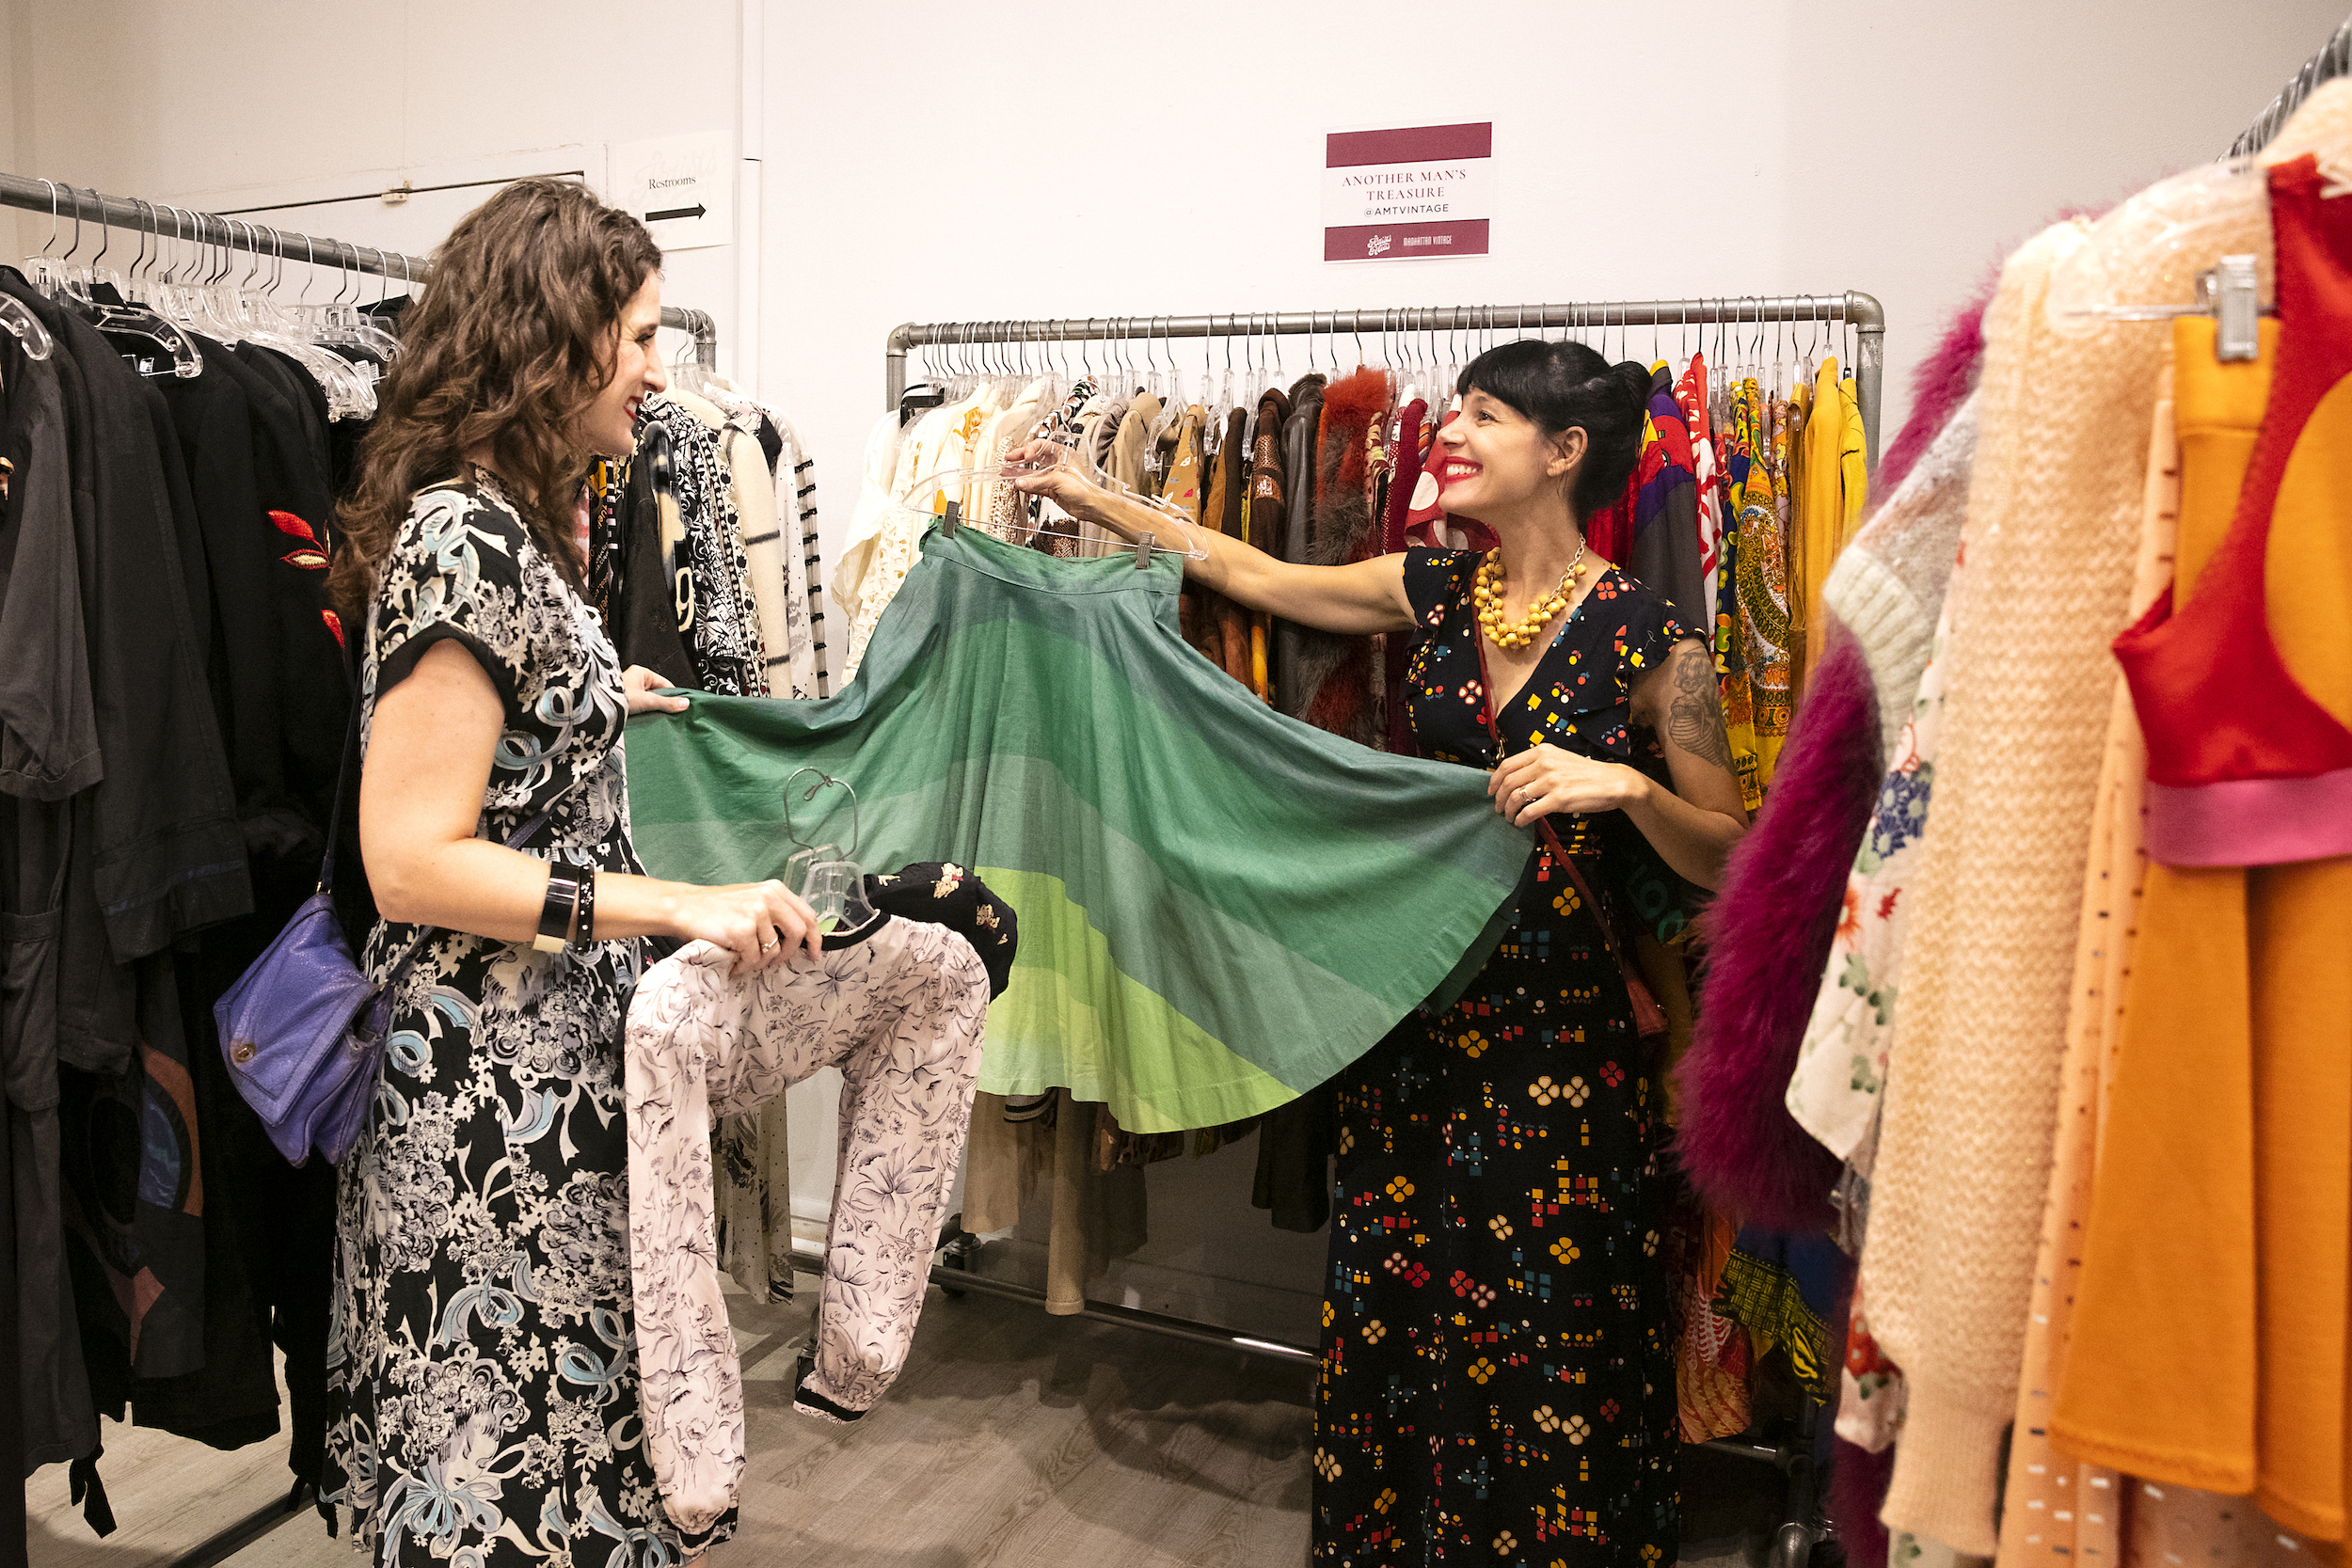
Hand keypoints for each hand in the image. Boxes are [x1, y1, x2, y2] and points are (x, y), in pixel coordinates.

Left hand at [623, 665, 690, 716]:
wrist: (598, 710)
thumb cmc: (617, 697)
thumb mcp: (648, 700)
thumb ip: (667, 702)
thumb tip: (684, 703)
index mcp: (640, 672)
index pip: (664, 683)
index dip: (673, 694)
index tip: (680, 705)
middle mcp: (634, 680)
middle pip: (656, 693)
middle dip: (662, 704)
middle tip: (669, 713)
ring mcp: (628, 691)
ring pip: (648, 701)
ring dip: (652, 710)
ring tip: (656, 718)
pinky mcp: (623, 703)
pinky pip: (639, 708)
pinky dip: (643, 714)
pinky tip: (646, 720)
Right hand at [668, 880, 822, 972]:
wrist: (685, 907)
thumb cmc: (718, 907)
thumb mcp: (753, 899)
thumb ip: (776, 912)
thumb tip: (800, 939)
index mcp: (775, 889)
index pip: (807, 915)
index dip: (815, 938)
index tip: (813, 954)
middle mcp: (769, 898)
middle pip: (798, 934)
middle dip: (789, 954)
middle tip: (776, 964)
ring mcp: (756, 913)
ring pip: (773, 951)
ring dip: (758, 961)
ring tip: (743, 958)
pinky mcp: (742, 930)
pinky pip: (753, 959)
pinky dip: (744, 965)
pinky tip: (734, 961)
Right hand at [1005, 441, 1122, 528]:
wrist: (1091, 506)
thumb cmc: (1084, 488)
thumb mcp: (1057, 480)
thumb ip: (1036, 481)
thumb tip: (1020, 481)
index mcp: (1063, 454)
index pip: (1042, 445)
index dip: (1031, 449)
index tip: (1024, 456)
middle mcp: (1058, 463)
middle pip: (1036, 457)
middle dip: (1021, 458)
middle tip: (1009, 458)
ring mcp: (1054, 476)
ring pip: (1034, 472)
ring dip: (1021, 473)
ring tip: (1007, 472)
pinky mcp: (1052, 489)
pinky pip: (1036, 484)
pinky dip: (1027, 485)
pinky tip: (1018, 484)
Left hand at [1488, 743, 1644, 827]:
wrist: (1613, 782)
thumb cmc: (1586, 773)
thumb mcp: (1560, 759)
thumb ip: (1539, 764)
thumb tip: (1516, 779)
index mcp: (1542, 751)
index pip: (1507, 765)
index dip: (1494, 780)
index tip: (1491, 791)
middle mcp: (1544, 763)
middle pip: (1508, 782)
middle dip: (1498, 798)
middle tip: (1498, 808)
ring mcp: (1551, 781)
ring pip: (1516, 797)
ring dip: (1508, 810)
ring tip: (1509, 817)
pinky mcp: (1559, 799)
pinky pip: (1530, 811)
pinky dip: (1521, 819)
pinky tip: (1520, 822)